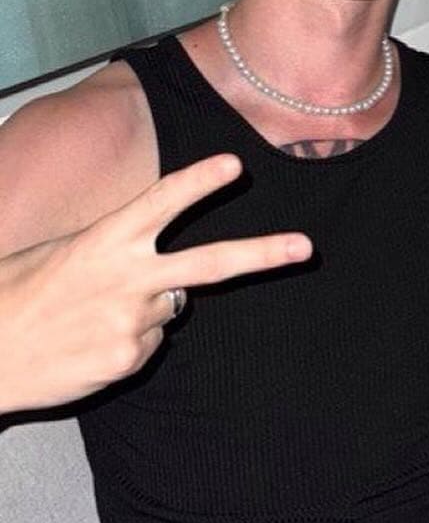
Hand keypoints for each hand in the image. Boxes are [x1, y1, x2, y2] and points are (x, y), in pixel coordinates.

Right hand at [0, 153, 312, 413]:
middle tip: (305, 247)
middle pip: (210, 264)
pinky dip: (128, 340)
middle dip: (263, 254)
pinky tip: (89, 340)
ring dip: (144, 307)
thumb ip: (115, 251)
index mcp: (104, 240)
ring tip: (90, 314)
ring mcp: (132, 321)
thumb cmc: (15, 294)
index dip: (198, 182)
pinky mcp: (130, 357)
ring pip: (170, 307)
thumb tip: (162, 274)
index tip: (234, 165)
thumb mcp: (59, 253)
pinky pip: (150, 342)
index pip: (159, 203)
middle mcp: (127, 278)